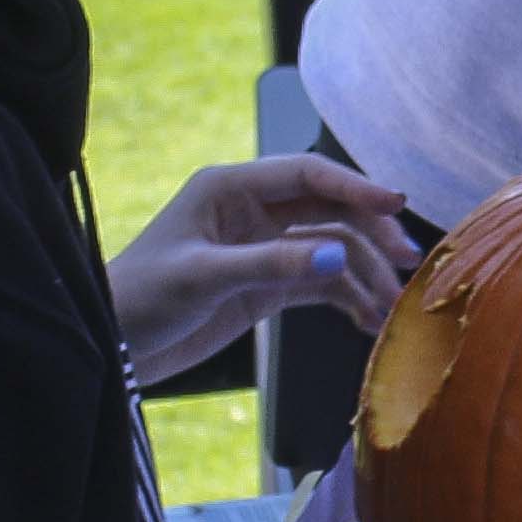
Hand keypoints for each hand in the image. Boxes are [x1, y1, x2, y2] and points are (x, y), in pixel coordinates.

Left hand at [113, 155, 413, 374]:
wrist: (114, 346)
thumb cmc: (141, 298)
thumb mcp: (204, 278)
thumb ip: (271, 265)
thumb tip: (337, 259)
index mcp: (231, 188)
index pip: (307, 174)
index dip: (355, 186)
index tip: (395, 205)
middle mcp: (253, 211)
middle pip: (329, 210)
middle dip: (370, 234)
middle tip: (406, 263)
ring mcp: (263, 248)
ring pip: (331, 250)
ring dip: (363, 273)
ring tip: (389, 306)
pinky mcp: (266, 285)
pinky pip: (320, 283)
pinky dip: (346, 298)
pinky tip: (366, 320)